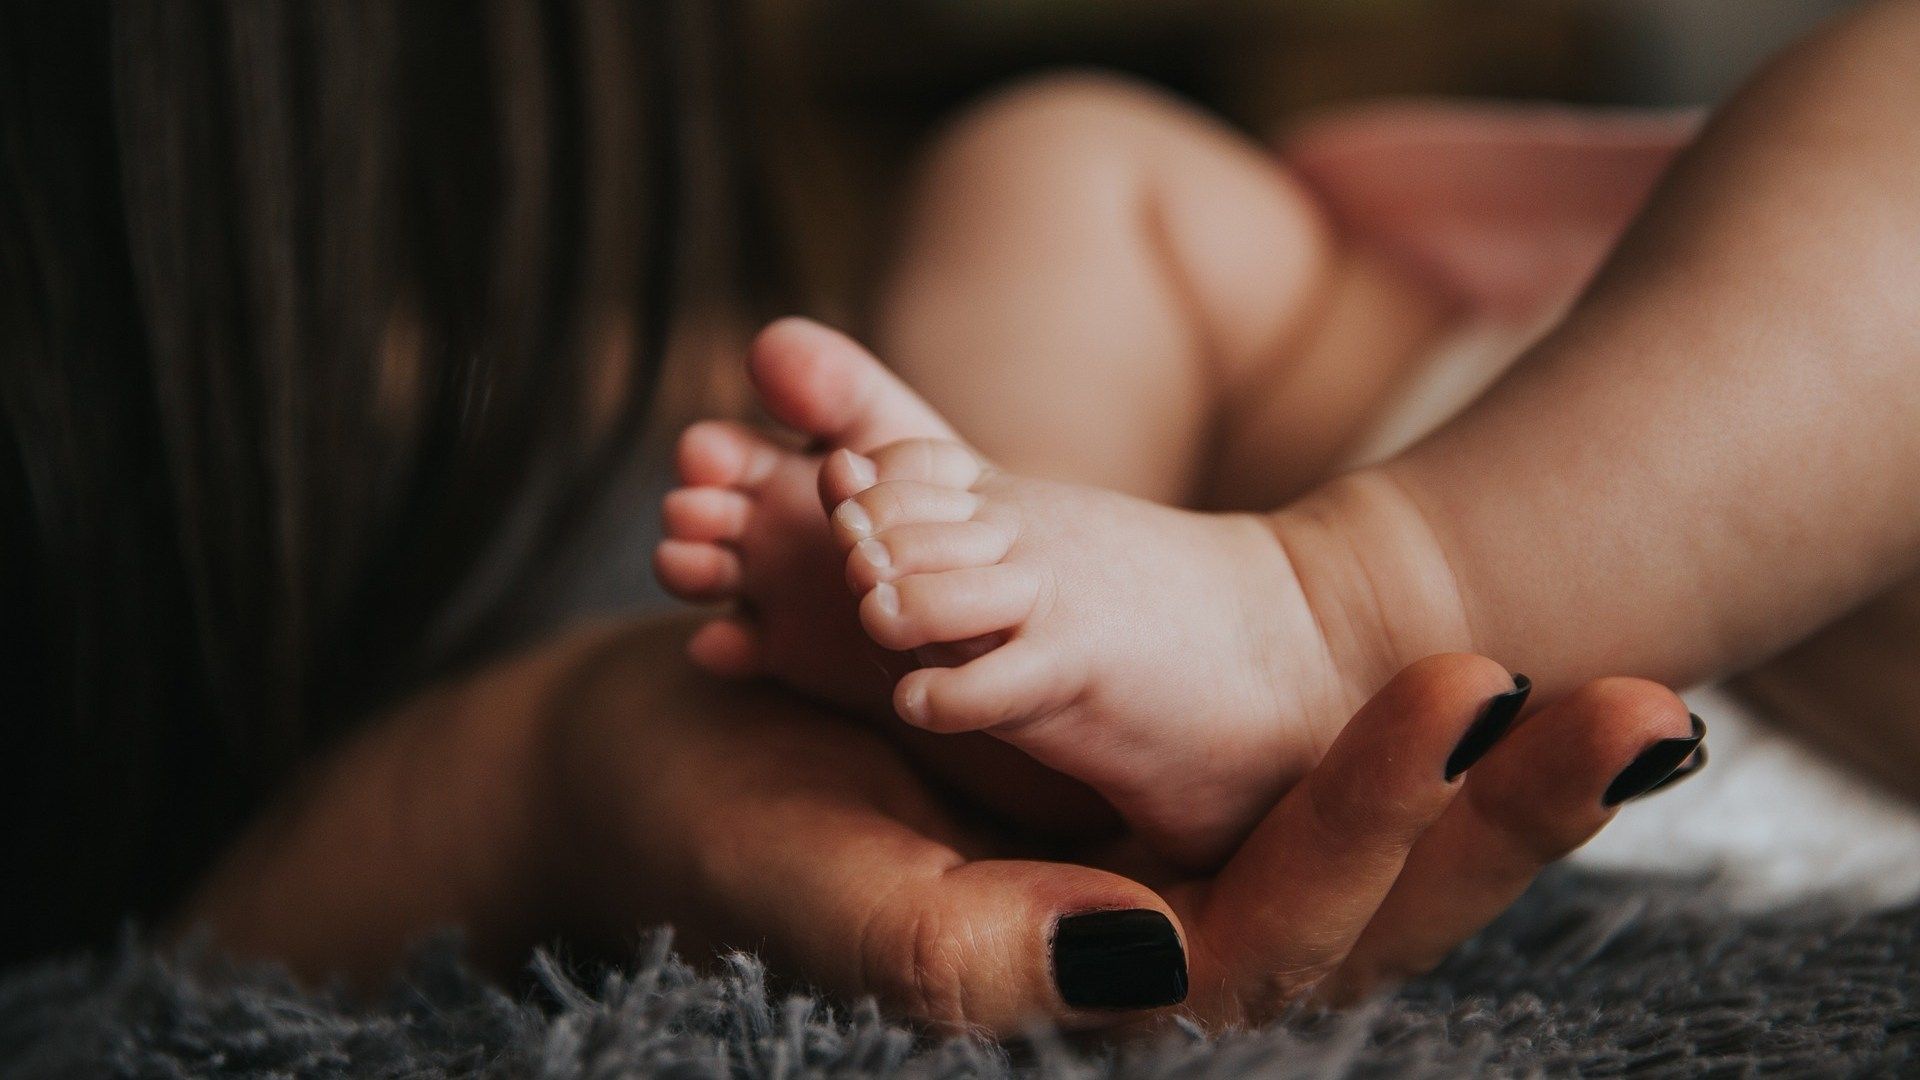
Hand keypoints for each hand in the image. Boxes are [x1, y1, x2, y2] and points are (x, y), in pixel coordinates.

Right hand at [548, 627, 1702, 1032]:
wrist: (666, 762)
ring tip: (1631, 699)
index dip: (1380, 818)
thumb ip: (968, 953)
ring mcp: (1156, 877)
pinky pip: (1297, 784)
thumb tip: (1159, 949)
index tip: (1471, 686)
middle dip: (1505, 821)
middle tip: (1649, 713)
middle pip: (1367, 913)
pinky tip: (1490, 681)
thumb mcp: (825, 889)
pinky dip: (1394, 736)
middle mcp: (1147, 953)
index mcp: (1084, 989)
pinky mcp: (1143, 807)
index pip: (1277, 938)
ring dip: (1494, 783)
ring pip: (1356, 850)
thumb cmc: (720, 833)